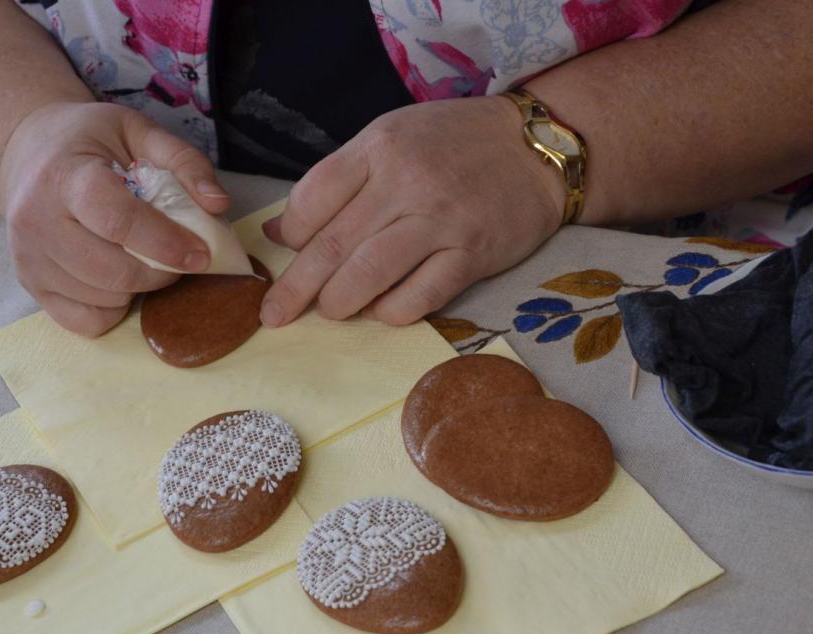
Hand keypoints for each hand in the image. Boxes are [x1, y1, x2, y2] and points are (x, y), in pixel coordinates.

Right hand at [0, 102, 230, 335]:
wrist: (24, 151)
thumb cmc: (86, 141)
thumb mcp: (136, 130)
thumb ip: (183, 161)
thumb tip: (218, 204)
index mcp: (64, 174)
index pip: (117, 220)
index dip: (165, 242)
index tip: (199, 254)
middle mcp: (36, 219)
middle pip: (111, 271)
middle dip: (159, 273)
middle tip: (178, 259)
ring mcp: (28, 257)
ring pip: (101, 299)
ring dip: (138, 289)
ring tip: (144, 260)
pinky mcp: (30, 285)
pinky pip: (83, 320)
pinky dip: (111, 309)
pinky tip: (117, 280)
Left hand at [259, 96, 563, 326]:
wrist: (539, 149)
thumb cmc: (455, 145)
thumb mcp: (392, 139)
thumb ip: (337, 182)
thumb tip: (278, 232)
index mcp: (380, 147)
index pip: (312, 198)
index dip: (290, 235)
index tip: (285, 255)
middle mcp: (407, 181)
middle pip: (332, 245)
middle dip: (296, 288)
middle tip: (273, 315)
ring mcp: (441, 220)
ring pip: (368, 275)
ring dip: (338, 303)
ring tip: (329, 311)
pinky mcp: (471, 255)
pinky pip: (417, 298)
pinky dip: (389, 312)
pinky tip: (381, 310)